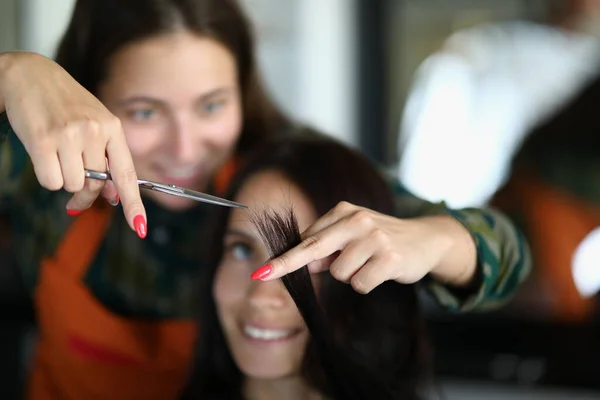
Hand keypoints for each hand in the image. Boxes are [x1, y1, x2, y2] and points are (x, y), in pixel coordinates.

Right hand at [0, 52, 145, 236]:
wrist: (30, 74)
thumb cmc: (66, 105)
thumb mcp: (95, 126)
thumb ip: (107, 160)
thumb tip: (113, 197)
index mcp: (113, 128)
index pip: (127, 174)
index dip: (133, 204)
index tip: (139, 227)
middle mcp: (95, 131)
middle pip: (95, 186)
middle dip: (85, 195)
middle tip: (75, 197)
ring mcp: (69, 135)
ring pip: (72, 185)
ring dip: (63, 180)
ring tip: (57, 156)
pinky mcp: (43, 140)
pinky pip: (50, 182)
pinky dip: (46, 176)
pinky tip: (44, 155)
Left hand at [251, 201, 476, 293]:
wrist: (427, 239)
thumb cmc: (383, 238)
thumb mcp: (354, 236)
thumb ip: (330, 248)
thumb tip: (306, 264)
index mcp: (344, 211)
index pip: (308, 238)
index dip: (285, 257)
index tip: (263, 270)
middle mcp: (357, 220)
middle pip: (314, 248)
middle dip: (288, 264)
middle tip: (264, 274)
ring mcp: (374, 237)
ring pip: (340, 273)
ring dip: (351, 276)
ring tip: (371, 264)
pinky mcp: (389, 257)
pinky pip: (361, 283)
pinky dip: (367, 283)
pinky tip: (382, 271)